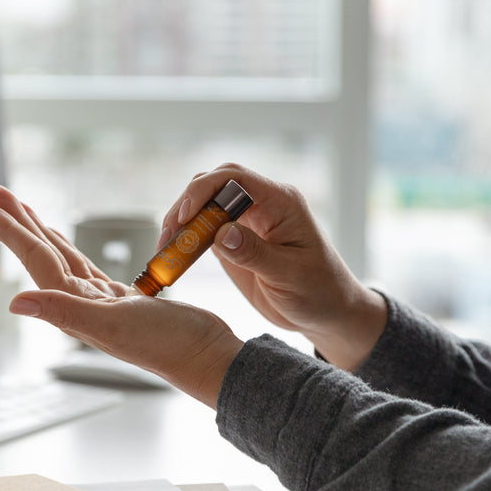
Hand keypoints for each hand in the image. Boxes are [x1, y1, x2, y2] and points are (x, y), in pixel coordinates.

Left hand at [0, 185, 242, 406]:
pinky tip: (62, 240)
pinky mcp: (122, 298)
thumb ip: (65, 312)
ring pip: (63, 258)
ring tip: (21, 210)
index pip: (36, 259)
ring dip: (41, 232)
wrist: (203, 354)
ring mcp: (101, 301)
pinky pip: (86, 268)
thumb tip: (14, 304)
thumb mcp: (113, 326)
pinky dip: (71, 250)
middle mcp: (81, 303)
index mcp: (75, 307)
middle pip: (42, 254)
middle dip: (17, 222)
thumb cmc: (167, 344)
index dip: (10, 231)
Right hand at [159, 164, 386, 370]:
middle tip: (168, 237)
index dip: (204, 191)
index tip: (185, 217)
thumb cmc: (319, 292)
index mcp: (281, 203)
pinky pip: (205, 229)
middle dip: (186, 205)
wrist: (325, 312)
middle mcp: (262, 205)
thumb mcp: (289, 276)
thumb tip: (221, 233)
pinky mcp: (236, 239)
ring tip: (165, 248)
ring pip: (205, 205)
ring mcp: (247, 221)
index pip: (235, 179)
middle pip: (213, 186)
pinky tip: (174, 254)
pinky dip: (186, 238)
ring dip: (181, 222)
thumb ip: (254, 253)